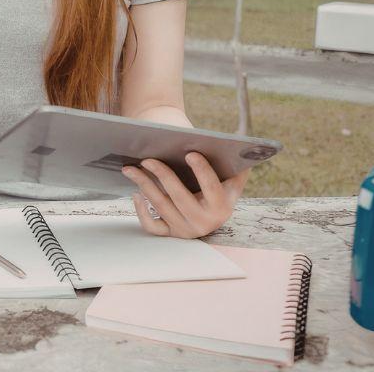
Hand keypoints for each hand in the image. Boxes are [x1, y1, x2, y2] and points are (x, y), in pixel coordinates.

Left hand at [122, 153, 247, 238]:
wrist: (208, 206)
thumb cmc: (218, 183)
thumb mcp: (231, 177)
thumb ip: (236, 162)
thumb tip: (242, 141)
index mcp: (222, 207)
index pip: (212, 188)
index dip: (202, 171)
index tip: (190, 153)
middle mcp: (204, 222)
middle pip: (179, 197)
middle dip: (162, 175)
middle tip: (147, 159)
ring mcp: (186, 229)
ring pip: (161, 207)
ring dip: (144, 185)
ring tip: (131, 168)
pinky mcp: (171, 233)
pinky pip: (151, 226)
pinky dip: (141, 211)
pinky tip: (136, 194)